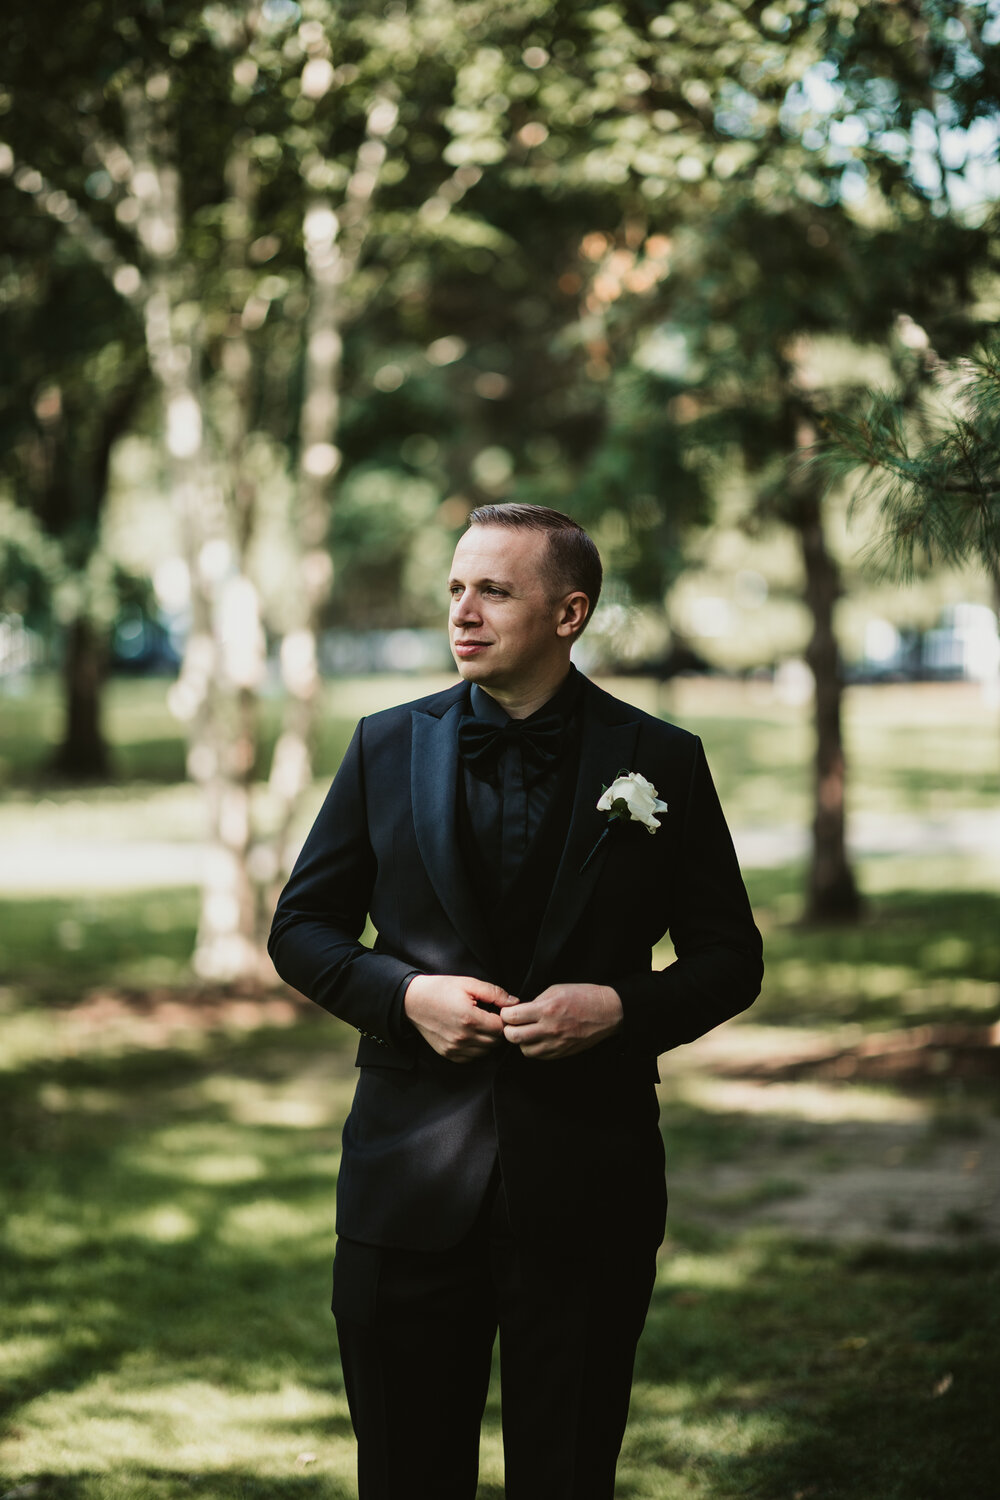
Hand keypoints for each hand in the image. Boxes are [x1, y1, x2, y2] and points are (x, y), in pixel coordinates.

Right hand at [404, 974, 515, 1061]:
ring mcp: (455, 1048)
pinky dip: (476, 1048)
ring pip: (485, 1051)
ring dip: (488, 1040)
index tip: (500, 1012)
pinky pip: (472, 1057)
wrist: (413, 1001)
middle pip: (495, 1041)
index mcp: (470, 1018)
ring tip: (481, 1025)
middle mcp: (463, 1037)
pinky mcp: (448, 1054)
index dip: (505, 1020)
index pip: (501, 1028)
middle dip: (498, 1030)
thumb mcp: (469, 984)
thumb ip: (494, 993)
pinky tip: (472, 1034)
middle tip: (492, 1017)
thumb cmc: (441, 989)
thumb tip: (515, 1002)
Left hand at [500, 983, 622, 1059]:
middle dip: (508, 1029)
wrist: (606, 1012)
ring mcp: (555, 1043)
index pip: (511, 1017)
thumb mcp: (556, 990)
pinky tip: (539, 1039)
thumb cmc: (583, 996)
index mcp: (546, 1010)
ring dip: (521, 1041)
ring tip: (527, 1032)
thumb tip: (520, 1010)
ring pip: (524, 1050)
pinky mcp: (561, 1053)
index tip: (509, 1012)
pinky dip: (534, 1049)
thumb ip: (536, 1002)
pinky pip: (539, 1056)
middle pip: (513, 1037)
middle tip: (513, 1024)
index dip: (506, 1014)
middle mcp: (549, 1029)